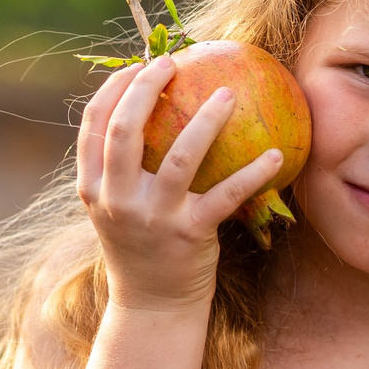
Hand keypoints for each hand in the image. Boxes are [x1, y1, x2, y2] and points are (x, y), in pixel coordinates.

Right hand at [75, 56, 283, 312]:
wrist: (153, 305)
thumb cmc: (143, 244)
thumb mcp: (118, 205)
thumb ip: (123, 167)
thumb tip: (148, 108)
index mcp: (93, 187)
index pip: (94, 124)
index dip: (114, 87)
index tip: (139, 63)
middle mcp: (117, 199)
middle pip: (125, 131)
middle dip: (146, 89)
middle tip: (172, 63)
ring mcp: (152, 218)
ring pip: (179, 158)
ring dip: (206, 121)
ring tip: (229, 94)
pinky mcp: (189, 235)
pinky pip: (225, 196)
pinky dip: (253, 173)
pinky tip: (275, 153)